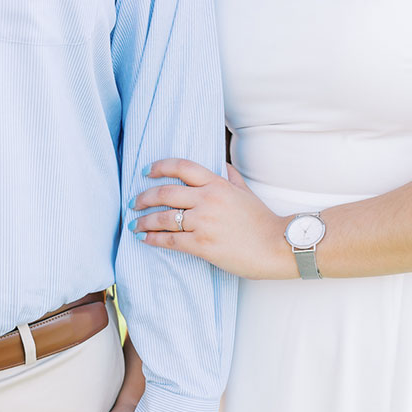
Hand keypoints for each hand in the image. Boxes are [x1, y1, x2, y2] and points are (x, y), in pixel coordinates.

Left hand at [128, 159, 297, 279]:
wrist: (277, 245)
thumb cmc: (263, 221)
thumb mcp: (246, 192)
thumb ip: (231, 177)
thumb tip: (220, 165)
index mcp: (217, 184)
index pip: (182, 167)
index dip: (160, 167)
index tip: (146, 172)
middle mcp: (207, 199)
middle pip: (165, 193)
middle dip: (143, 197)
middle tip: (133, 203)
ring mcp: (203, 222)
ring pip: (163, 217)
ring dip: (143, 221)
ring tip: (134, 225)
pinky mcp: (202, 244)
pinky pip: (170, 240)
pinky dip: (153, 239)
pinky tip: (145, 239)